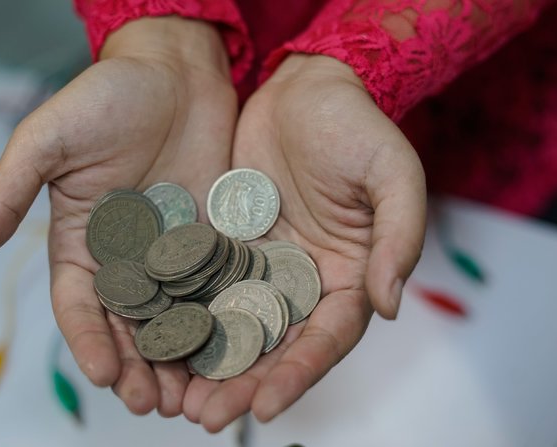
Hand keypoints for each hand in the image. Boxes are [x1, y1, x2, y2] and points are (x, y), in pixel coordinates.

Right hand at [0, 17, 237, 416]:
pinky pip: (218, 288)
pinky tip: (232, 352)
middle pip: (130, 326)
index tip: (102, 374)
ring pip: (176, 319)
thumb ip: (7, 196)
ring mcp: (174, 254)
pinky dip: (222, 322)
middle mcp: (127, 257)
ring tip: (193, 397)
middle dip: (139, 367)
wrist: (175, 72)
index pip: (80, 305)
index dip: (89, 341)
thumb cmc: (106, 96)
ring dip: (182, 359)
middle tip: (155, 404)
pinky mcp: (214, 242)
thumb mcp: (46, 141)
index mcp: (82, 243)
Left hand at [183, 54, 426, 430]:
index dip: (299, 374)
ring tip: (176, 398)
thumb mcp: (392, 175)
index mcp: (347, 276)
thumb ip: (399, 237)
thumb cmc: (356, 126)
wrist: (303, 88)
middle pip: (274, 345)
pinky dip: (184, 314)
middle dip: (243, 383)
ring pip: (233, 324)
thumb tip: (390, 305)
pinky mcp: (223, 244)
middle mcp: (302, 281)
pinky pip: (202, 284)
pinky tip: (157, 340)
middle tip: (207, 417)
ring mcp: (260, 265)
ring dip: (207, 363)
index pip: (326, 338)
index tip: (267, 406)